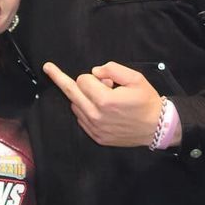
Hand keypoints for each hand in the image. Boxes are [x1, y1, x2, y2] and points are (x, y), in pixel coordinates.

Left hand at [42, 61, 174, 146]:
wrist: (157, 127)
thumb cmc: (147, 101)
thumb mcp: (135, 78)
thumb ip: (112, 69)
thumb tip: (94, 72)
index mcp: (105, 100)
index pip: (83, 80)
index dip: (93, 76)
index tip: (106, 80)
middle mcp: (96, 116)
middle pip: (71, 93)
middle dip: (60, 78)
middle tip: (47, 67)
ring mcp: (95, 128)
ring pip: (75, 106)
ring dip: (82, 97)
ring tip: (101, 97)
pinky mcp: (97, 137)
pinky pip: (81, 119)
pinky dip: (85, 110)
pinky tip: (99, 109)